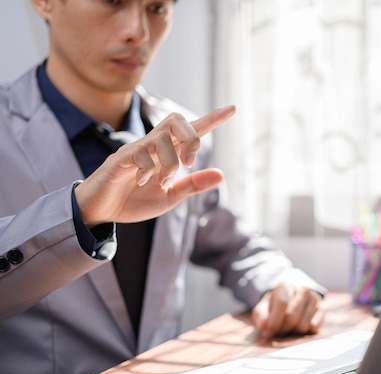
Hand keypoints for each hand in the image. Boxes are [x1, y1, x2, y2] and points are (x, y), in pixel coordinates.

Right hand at [75, 105, 235, 225]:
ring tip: (161, 182)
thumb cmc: (134, 200)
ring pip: (161, 138)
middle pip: (176, 120)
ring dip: (170, 163)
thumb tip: (222, 175)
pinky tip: (143, 182)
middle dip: (191, 139)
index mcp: (166, 152)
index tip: (232, 108)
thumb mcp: (170, 197)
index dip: (212, 119)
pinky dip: (148, 171)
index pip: (192, 130)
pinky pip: (140, 154)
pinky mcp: (119, 160)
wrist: (100, 211)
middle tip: (189, 164)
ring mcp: (135, 150)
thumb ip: (193, 185)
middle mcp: (151, 145)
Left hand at [252, 281, 324, 339]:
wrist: (292, 297)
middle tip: (278, 330)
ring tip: (289, 326)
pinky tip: (300, 324)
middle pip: (292, 317)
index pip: (282, 303)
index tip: (268, 332)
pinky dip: (306, 331)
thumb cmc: (274, 305)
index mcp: (286, 284)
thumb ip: (261, 316)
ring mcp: (315, 298)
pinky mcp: (323, 308)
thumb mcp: (263, 308)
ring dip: (293, 331)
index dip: (274, 321)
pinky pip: (314, 327)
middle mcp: (303, 288)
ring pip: (303, 325)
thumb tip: (264, 326)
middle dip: (282, 329)